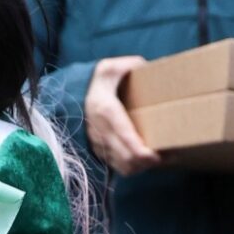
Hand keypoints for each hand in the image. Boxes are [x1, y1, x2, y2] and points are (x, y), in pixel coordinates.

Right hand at [83, 57, 159, 174]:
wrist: (69, 96)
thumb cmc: (94, 82)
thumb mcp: (109, 68)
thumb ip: (129, 65)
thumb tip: (148, 67)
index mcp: (106, 111)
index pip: (127, 140)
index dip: (145, 153)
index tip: (159, 153)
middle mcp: (102, 132)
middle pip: (129, 159)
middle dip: (148, 162)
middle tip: (165, 155)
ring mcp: (99, 144)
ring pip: (124, 167)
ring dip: (142, 167)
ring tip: (157, 158)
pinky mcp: (99, 151)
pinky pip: (118, 167)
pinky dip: (133, 168)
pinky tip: (143, 160)